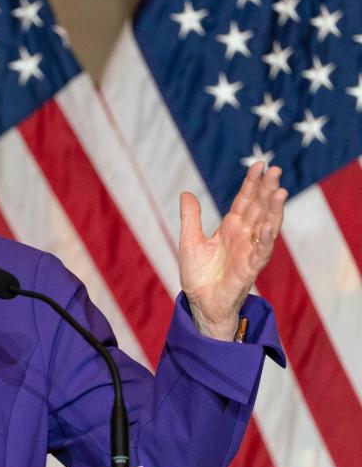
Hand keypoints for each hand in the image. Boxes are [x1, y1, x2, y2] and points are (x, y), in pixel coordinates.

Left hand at [178, 162, 286, 340]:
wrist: (200, 301)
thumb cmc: (198, 274)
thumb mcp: (189, 240)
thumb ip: (191, 217)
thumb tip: (186, 193)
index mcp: (230, 227)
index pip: (244, 200)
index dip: (251, 184)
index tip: (259, 165)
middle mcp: (244, 236)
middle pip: (259, 208)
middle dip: (267, 189)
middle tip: (275, 169)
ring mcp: (249, 251)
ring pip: (266, 226)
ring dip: (274, 210)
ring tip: (280, 191)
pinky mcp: (250, 268)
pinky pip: (261, 251)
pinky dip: (266, 238)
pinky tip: (269, 225)